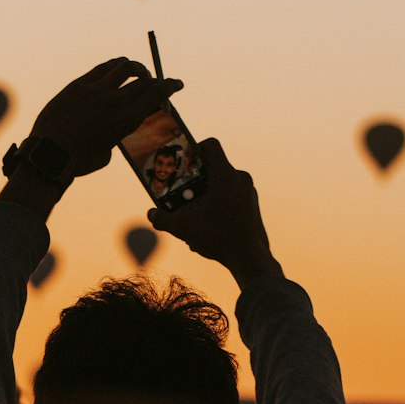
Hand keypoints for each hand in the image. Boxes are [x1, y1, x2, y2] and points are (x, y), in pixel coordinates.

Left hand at [30, 58, 183, 177]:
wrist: (49, 154)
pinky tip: (116, 71)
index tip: (177, 83)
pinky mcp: (78, 84)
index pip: (157, 93)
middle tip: (156, 81)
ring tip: (137, 72)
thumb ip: (116, 132)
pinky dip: (114, 67)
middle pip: (144, 80)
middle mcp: (114, 101)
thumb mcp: (108, 150)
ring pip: (124, 66)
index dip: (171, 85)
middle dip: (155, 79)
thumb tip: (115, 122)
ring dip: (136, 67)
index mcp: (126, 120)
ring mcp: (95, 90)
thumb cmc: (80, 160)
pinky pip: (102, 68)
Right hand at [147, 137, 281, 288]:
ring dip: (207, 192)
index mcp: (225, 176)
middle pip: (214, 166)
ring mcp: (249, 191)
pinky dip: (219, 203)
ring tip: (195, 211)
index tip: (184, 163)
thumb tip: (151, 214)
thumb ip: (163, 219)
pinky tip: (209, 224)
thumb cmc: (219, 239)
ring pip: (223, 182)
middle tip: (183, 190)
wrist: (249, 258)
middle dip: (196, 177)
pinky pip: (232, 195)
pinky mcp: (252, 203)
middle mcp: (240, 178)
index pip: (211, 145)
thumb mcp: (184, 228)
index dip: (195, 148)